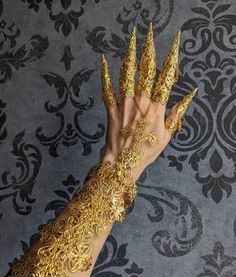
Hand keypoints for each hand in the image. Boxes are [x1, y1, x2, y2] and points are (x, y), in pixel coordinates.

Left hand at [100, 22, 197, 181]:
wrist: (123, 162)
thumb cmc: (146, 151)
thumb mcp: (167, 136)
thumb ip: (176, 115)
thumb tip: (188, 97)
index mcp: (157, 109)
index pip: (166, 80)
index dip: (171, 61)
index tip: (174, 46)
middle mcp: (141, 102)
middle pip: (146, 72)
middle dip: (148, 50)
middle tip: (148, 33)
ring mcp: (125, 105)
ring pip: (128, 75)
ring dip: (130, 55)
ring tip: (131, 39)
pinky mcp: (112, 109)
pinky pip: (108, 90)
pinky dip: (105, 75)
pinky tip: (103, 61)